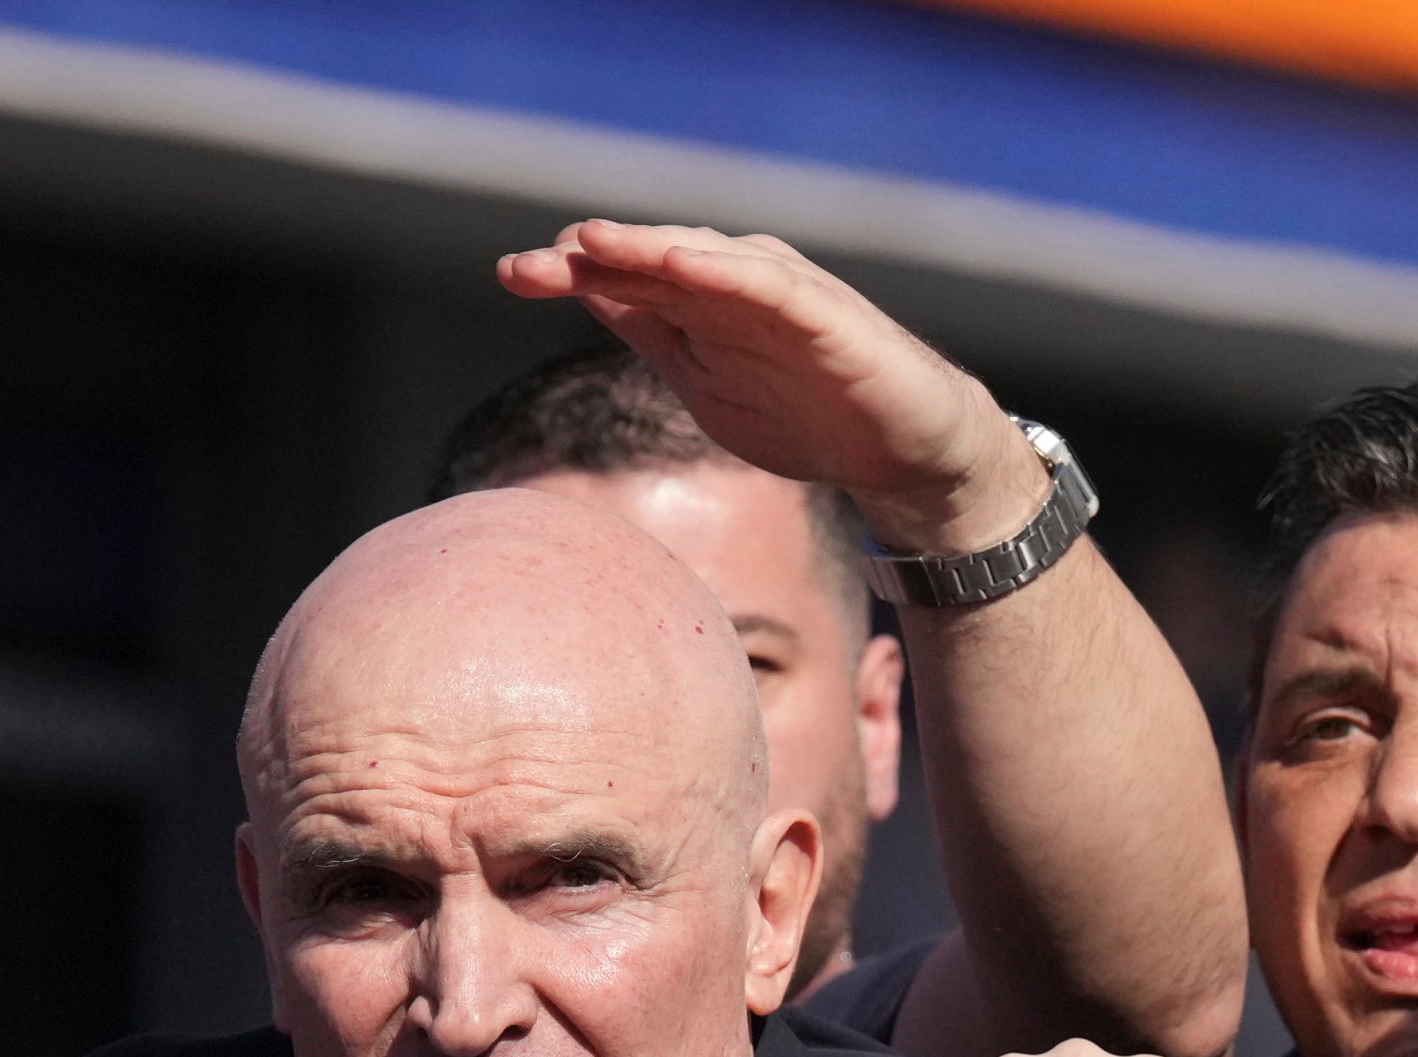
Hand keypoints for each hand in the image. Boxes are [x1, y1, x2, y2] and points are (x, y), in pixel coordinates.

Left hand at [495, 222, 1047, 553]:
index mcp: (703, 302)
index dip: (566, 273)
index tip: (511, 276)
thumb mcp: (707, 384)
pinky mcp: (827, 313)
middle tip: (525, 267)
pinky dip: (724, 272)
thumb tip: (581, 291)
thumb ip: (652, 336)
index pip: (625, 278)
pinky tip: (680, 265)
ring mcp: (782, 292)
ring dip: (646, 248)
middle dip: (588, 260)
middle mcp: (736, 282)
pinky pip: (768, 286)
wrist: (906, 453)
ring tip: (590, 241)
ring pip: (701, 259)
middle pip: (651, 261)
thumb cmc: (808, 415)